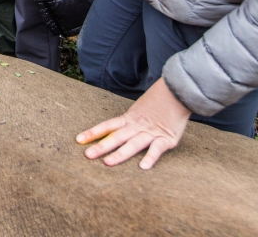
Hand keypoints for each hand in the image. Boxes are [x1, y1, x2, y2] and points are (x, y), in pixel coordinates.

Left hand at [76, 78, 190, 168]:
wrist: (178, 91)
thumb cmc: (159, 102)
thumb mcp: (139, 110)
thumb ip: (130, 122)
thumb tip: (115, 131)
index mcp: (129, 118)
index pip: (108, 125)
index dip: (93, 132)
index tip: (79, 140)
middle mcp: (137, 126)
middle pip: (116, 136)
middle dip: (101, 146)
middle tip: (87, 155)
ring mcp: (151, 132)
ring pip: (133, 144)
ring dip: (120, 154)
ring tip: (108, 163)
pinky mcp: (167, 138)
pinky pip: (157, 148)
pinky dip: (150, 157)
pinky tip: (143, 167)